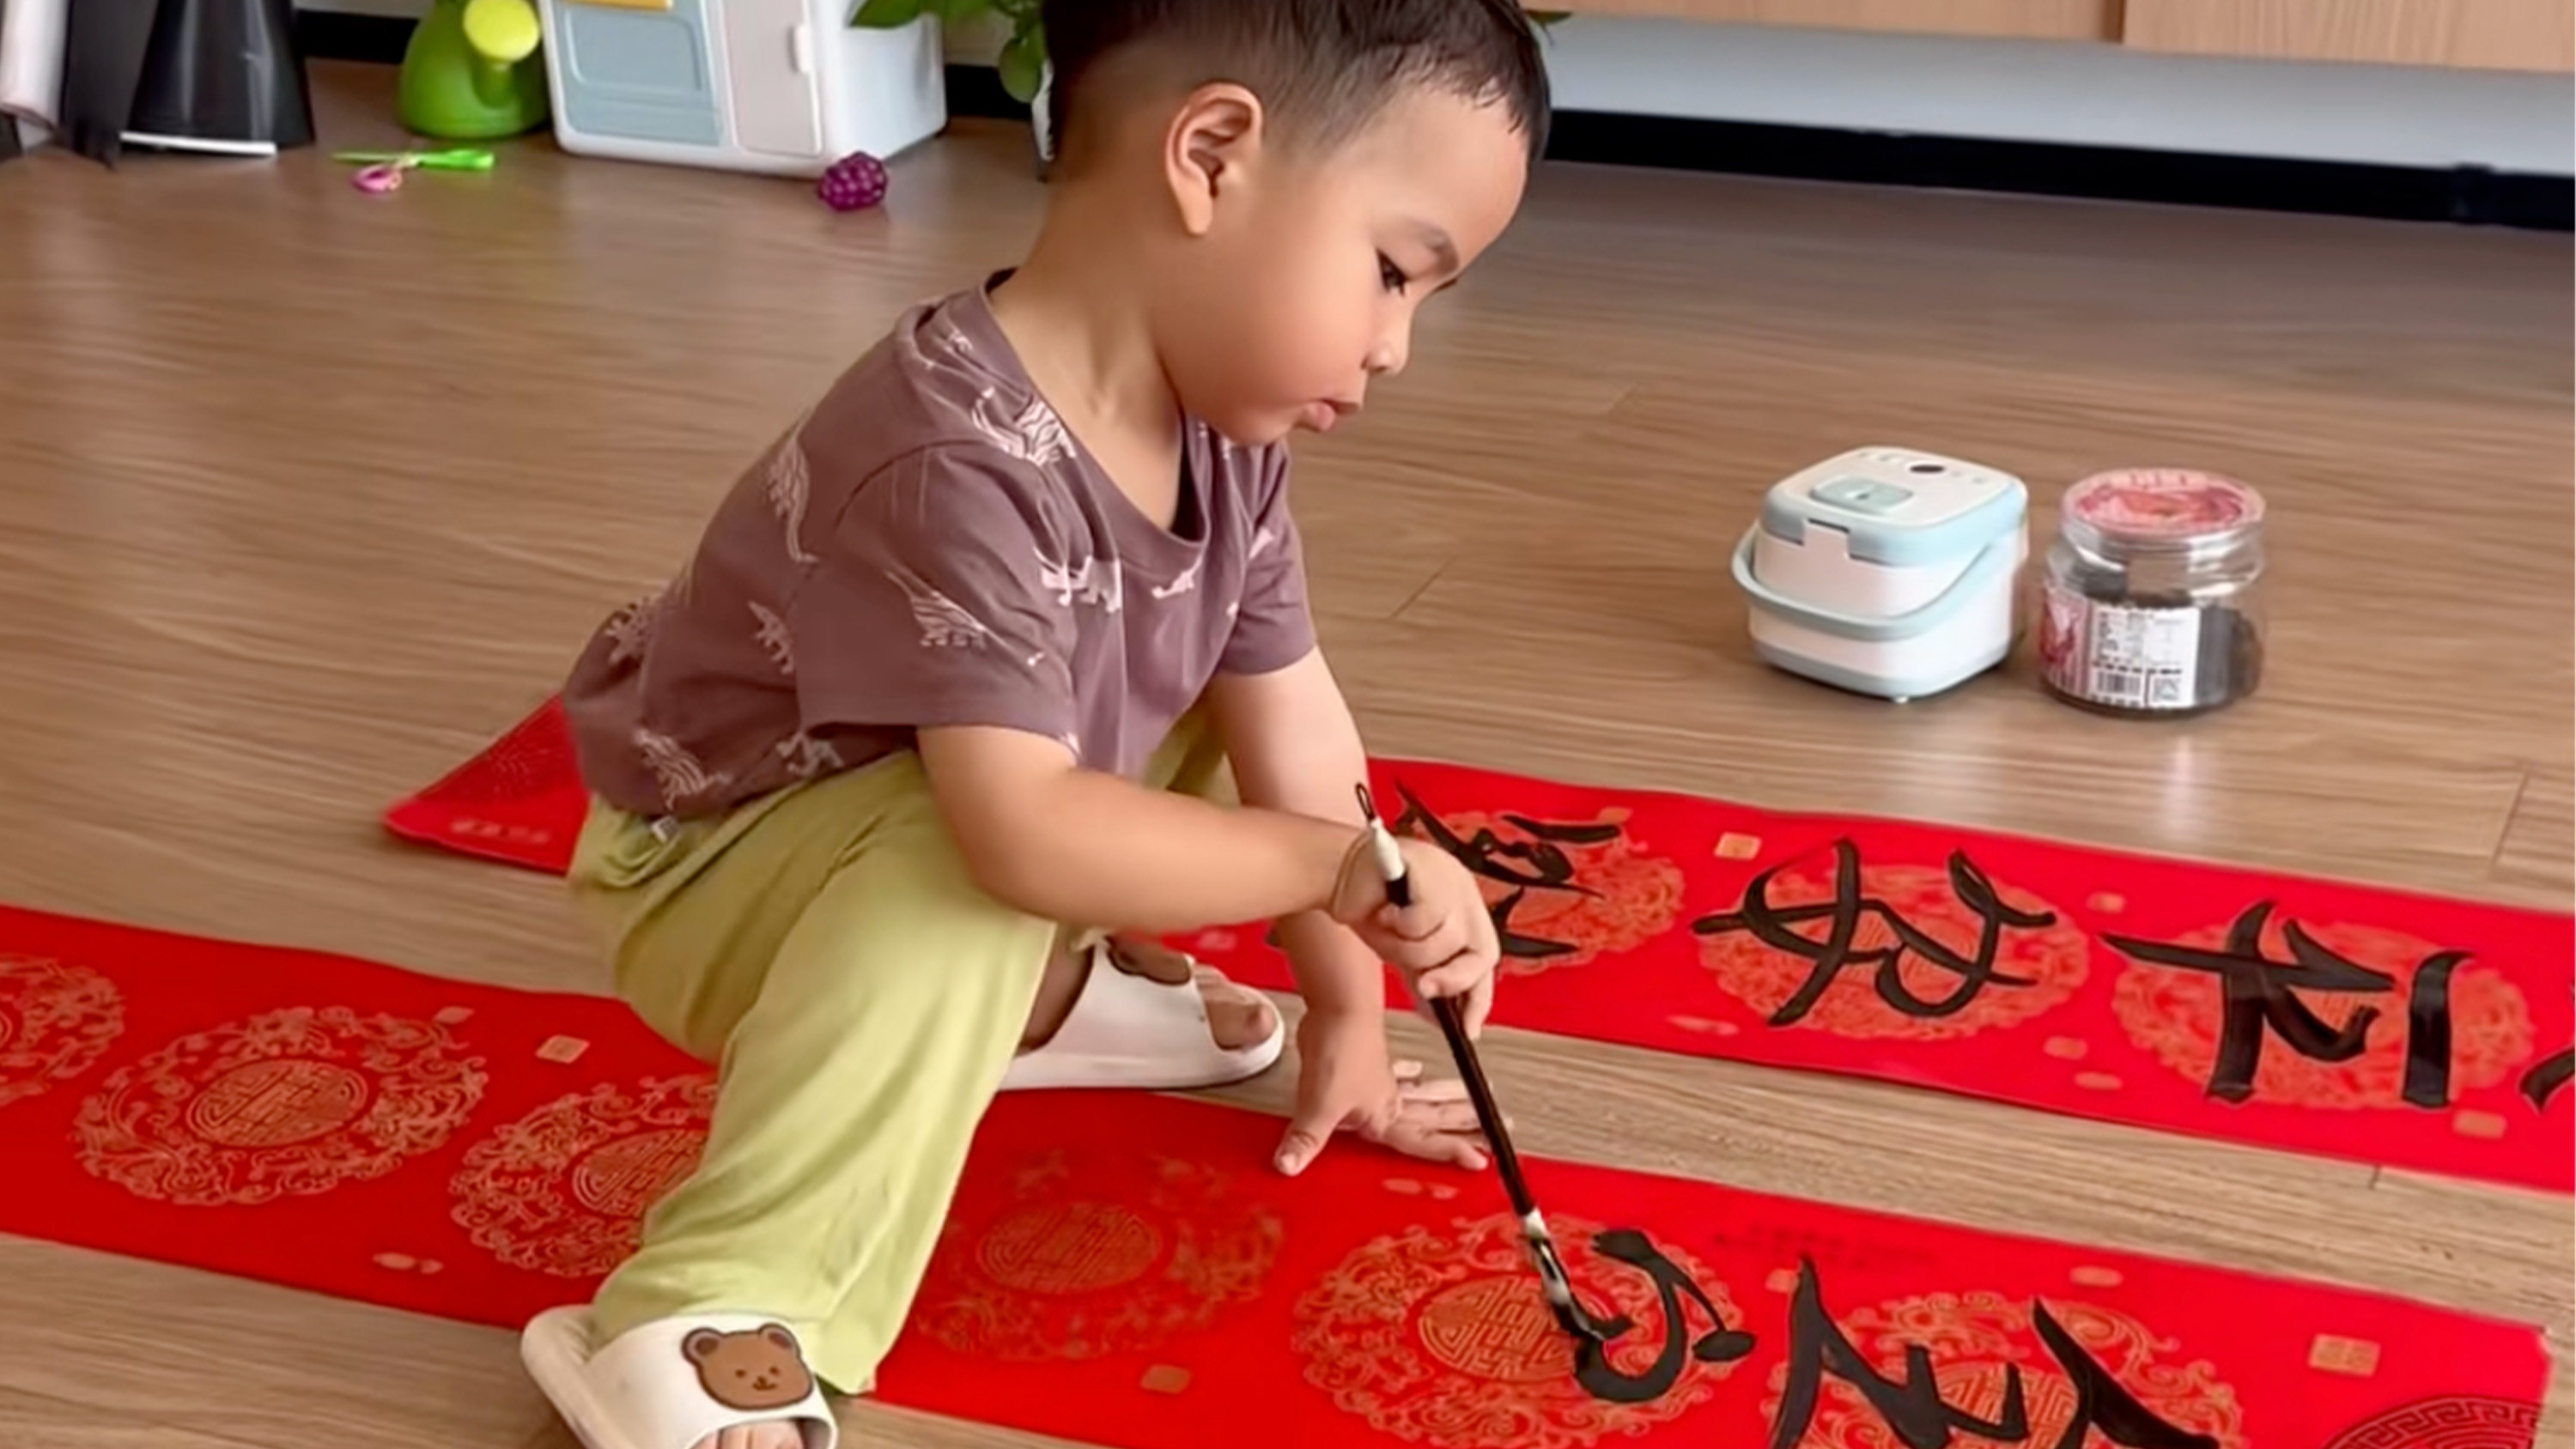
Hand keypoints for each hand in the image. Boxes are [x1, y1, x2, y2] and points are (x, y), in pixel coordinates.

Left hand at [1274, 1009, 1492, 1176]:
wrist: (1338, 1007)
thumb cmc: (1339, 1050)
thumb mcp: (1320, 1104)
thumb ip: (1306, 1138)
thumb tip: (1286, 1167)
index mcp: (1385, 1116)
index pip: (1423, 1143)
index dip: (1451, 1152)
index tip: (1480, 1162)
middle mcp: (1390, 1101)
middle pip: (1433, 1120)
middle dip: (1462, 1127)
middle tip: (1493, 1134)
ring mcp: (1382, 1083)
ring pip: (1422, 1099)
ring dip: (1445, 1103)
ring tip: (1470, 1105)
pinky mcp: (1370, 1066)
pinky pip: (1396, 1078)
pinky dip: (1409, 1077)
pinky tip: (1417, 1073)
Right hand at [1329, 835, 1500, 1029]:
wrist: (1334, 870)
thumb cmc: (1366, 904)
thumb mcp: (1403, 951)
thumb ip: (1425, 979)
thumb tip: (1442, 1019)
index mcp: (1463, 907)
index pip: (1485, 958)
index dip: (1479, 997)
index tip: (1468, 1029)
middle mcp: (1464, 892)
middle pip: (1484, 952)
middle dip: (1452, 978)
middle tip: (1420, 985)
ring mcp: (1452, 879)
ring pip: (1446, 943)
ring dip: (1408, 948)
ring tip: (1385, 930)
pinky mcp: (1432, 872)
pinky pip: (1423, 922)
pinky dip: (1398, 926)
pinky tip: (1383, 911)